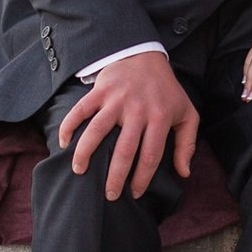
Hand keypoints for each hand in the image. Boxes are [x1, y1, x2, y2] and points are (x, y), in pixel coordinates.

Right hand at [56, 51, 198, 201]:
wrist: (146, 56)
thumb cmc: (167, 91)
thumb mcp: (187, 114)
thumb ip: (187, 144)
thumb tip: (185, 173)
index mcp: (159, 118)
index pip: (150, 156)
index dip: (142, 178)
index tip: (135, 194)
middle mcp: (137, 110)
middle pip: (124, 150)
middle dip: (115, 177)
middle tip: (109, 195)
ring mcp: (116, 100)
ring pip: (97, 130)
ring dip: (85, 153)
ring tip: (79, 171)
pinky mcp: (100, 91)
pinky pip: (81, 109)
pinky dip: (69, 125)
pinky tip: (64, 142)